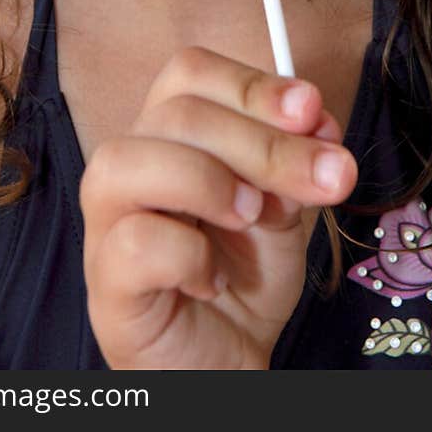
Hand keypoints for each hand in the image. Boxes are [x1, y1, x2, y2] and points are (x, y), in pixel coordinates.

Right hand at [80, 46, 357, 369]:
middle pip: (177, 114)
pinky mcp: (106, 282)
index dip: (252, 84)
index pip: (189, 72)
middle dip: (263, 142)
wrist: (227, 359)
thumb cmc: (243, 274)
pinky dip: (188, 255)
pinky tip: (213, 279)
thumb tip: (317, 120)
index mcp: (168, 133)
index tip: (311, 109)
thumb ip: (296, 161)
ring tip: (253, 216)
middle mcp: (128, 165)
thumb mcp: (285, 206)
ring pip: (130, 161)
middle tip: (325, 178)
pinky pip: (134, 242)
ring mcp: (106, 223)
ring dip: (209, 181)